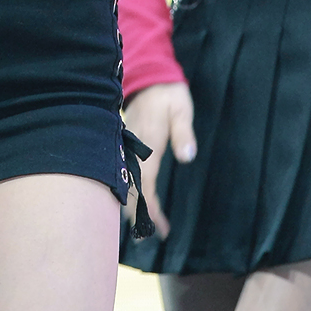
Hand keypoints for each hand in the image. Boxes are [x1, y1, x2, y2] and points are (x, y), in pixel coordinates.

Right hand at [122, 82, 195, 238]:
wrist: (149, 76)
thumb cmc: (169, 95)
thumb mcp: (181, 110)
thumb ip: (183, 133)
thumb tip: (187, 157)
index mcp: (147, 143)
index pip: (145, 183)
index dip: (150, 208)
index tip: (159, 227)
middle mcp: (133, 148)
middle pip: (130, 188)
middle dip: (138, 213)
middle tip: (150, 235)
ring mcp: (127, 146)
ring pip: (124, 181)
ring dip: (132, 204)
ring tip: (143, 224)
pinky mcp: (126, 144)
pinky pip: (123, 171)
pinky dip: (128, 188)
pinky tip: (134, 199)